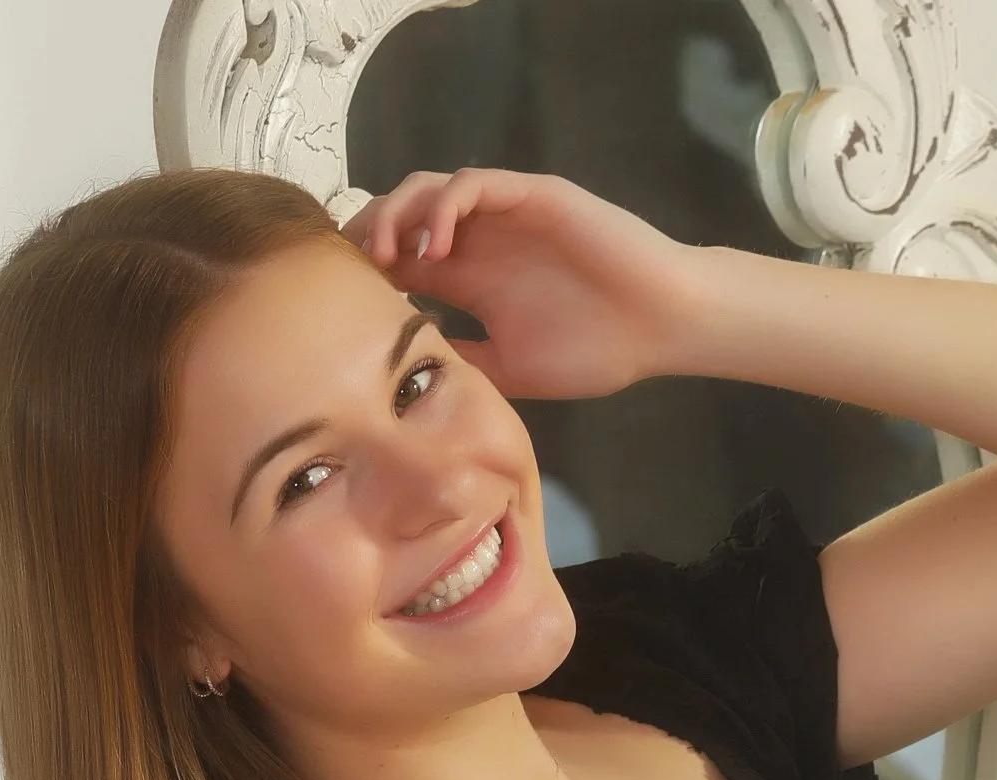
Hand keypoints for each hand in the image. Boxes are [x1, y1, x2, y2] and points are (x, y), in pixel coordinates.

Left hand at [340, 168, 701, 400]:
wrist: (659, 326)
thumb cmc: (597, 350)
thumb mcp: (510, 372)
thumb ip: (460, 364)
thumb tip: (399, 378)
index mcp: (471, 280)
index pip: (400, 263)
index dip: (365, 275)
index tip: (337, 303)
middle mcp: (479, 241)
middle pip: (401, 219)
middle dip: (367, 238)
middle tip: (347, 272)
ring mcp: (502, 215)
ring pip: (427, 191)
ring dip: (396, 214)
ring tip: (384, 254)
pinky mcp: (530, 195)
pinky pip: (471, 183)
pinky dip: (443, 206)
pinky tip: (433, 244)